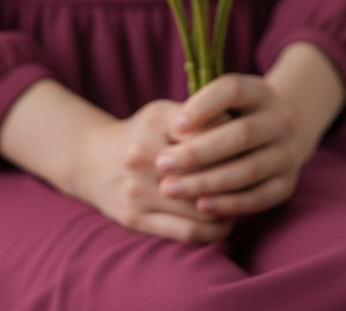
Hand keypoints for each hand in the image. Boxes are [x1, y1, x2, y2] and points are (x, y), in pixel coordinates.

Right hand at [76, 99, 234, 242]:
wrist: (91, 160)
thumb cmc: (142, 134)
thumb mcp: (164, 114)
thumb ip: (200, 118)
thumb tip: (241, 130)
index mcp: (154, 121)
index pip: (208, 133)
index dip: (233, 141)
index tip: (249, 145)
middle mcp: (142, 155)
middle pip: (205, 172)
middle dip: (234, 176)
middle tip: (254, 177)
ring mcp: (136, 190)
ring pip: (199, 206)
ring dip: (228, 207)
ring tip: (243, 202)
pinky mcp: (135, 219)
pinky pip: (186, 232)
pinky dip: (212, 229)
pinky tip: (225, 221)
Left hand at [154, 74, 308, 217]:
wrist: (275, 137)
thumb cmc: (233, 117)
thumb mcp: (223, 103)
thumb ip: (202, 110)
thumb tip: (173, 130)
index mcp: (260, 92)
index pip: (232, 91)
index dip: (203, 107)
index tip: (174, 126)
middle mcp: (280, 120)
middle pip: (240, 135)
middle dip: (197, 152)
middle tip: (161, 163)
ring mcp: (287, 153)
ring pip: (247, 170)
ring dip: (206, 182)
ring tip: (171, 188)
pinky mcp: (286, 185)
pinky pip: (258, 198)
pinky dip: (228, 203)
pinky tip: (201, 206)